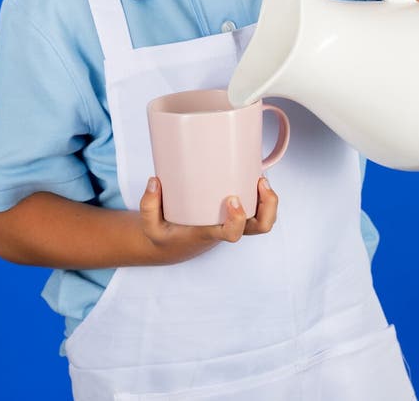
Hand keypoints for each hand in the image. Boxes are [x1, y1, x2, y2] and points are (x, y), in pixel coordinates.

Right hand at [139, 176, 278, 264]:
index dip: (238, 219)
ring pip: (264, 218)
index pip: (232, 234)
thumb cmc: (166, 234)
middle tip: (260, 182)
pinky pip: (258, 207)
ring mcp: (234, 221)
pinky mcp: (236, 212)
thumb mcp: (151, 226)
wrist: (173, 245)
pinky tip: (255, 174)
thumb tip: (155, 181)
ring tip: (262, 176)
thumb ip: (148, 206)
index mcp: (210, 233)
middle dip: (268, 207)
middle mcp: (227, 228)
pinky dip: (263, 195)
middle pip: (260, 227)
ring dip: (270, 200)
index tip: (232, 199)